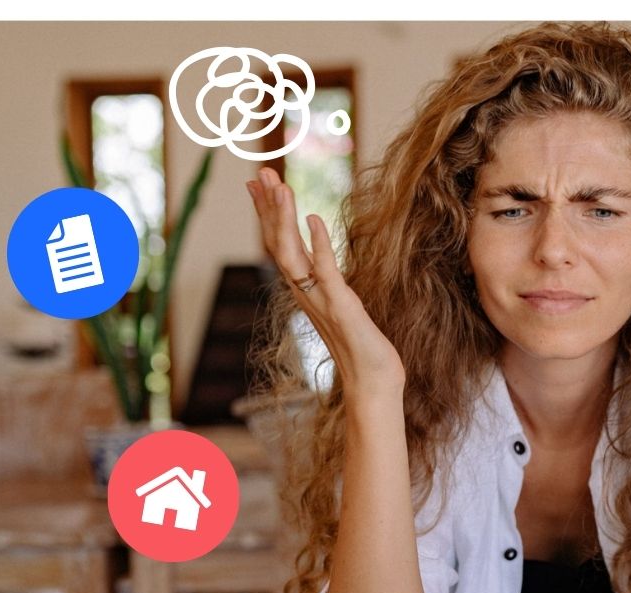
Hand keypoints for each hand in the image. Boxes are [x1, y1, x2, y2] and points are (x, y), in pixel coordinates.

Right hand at [246, 168, 404, 397]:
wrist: (372, 382)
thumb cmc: (361, 348)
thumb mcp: (341, 306)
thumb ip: (328, 282)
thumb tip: (320, 259)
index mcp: (306, 289)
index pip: (280, 244)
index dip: (268, 213)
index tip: (258, 184)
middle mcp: (306, 292)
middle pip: (277, 242)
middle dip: (268, 206)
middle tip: (259, 173)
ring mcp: (320, 299)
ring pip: (292, 253)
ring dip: (283, 219)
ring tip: (279, 186)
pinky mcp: (341, 306)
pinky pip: (325, 270)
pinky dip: (319, 243)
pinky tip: (313, 218)